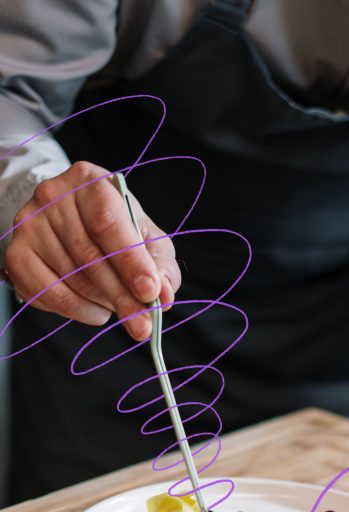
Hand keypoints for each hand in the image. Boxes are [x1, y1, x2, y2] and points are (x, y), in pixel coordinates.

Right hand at [5, 161, 180, 339]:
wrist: (66, 221)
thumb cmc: (115, 229)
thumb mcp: (145, 237)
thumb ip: (160, 264)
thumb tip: (163, 293)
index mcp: (89, 181)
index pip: (108, 223)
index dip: (131, 261)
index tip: (150, 292)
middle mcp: (52, 196)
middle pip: (90, 256)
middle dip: (122, 297)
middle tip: (143, 325)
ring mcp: (29, 225)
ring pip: (72, 279)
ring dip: (103, 303)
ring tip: (120, 307)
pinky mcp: (16, 255)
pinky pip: (50, 294)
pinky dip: (79, 311)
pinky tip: (96, 310)